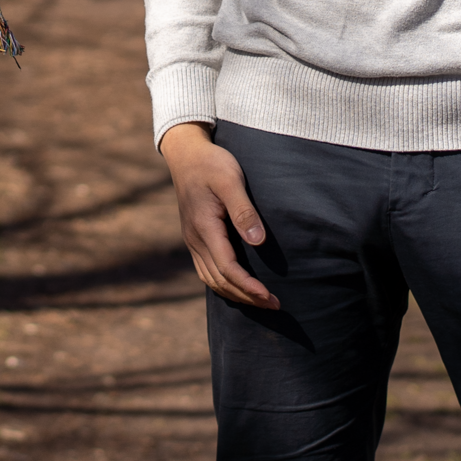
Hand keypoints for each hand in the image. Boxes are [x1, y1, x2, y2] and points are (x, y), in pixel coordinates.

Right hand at [159, 122, 277, 309]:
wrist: (186, 154)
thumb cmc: (211, 164)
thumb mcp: (230, 179)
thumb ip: (243, 210)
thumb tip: (258, 241)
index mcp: (204, 227)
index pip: (227, 268)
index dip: (248, 287)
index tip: (270, 297)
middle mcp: (195, 239)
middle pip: (220, 281)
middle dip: (247, 297)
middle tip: (275, 305)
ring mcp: (193, 240)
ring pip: (211, 279)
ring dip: (236, 294)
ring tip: (261, 301)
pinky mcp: (195, 238)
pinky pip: (207, 270)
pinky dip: (224, 284)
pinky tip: (240, 286)